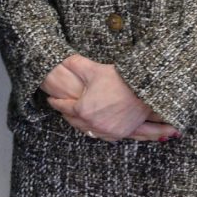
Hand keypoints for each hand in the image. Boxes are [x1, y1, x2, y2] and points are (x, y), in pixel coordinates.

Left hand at [46, 54, 170, 141]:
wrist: (144, 89)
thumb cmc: (119, 79)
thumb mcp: (93, 69)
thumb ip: (75, 65)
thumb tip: (63, 59)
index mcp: (83, 109)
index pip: (63, 107)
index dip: (56, 102)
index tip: (51, 99)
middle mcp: (93, 124)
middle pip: (73, 121)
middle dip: (66, 114)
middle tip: (62, 108)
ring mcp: (107, 131)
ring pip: (87, 130)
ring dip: (79, 124)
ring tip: (76, 117)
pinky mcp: (119, 134)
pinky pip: (102, 136)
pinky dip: (96, 131)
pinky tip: (94, 127)